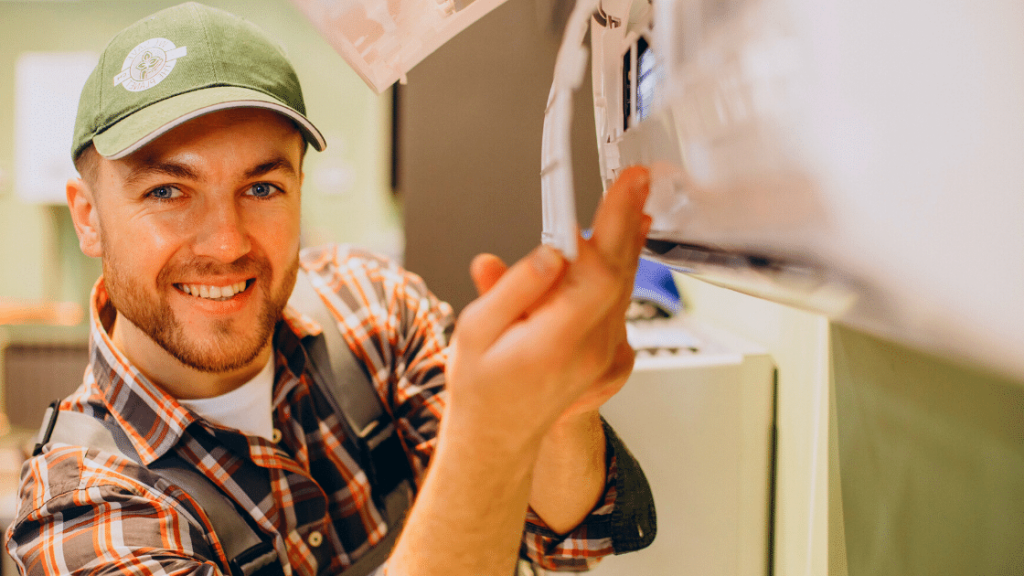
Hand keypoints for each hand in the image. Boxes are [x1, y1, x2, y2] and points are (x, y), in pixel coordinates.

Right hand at [444, 167, 650, 450]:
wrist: (497, 436)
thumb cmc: (481, 385)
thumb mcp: (476, 332)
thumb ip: (513, 288)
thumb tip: (550, 255)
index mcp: (555, 341)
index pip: (598, 271)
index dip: (614, 224)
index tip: (625, 187)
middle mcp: (589, 349)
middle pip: (619, 273)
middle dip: (628, 220)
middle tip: (637, 181)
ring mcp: (604, 355)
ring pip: (624, 288)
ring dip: (627, 244)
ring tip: (633, 205)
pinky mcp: (608, 356)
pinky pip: (619, 306)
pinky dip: (620, 274)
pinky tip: (618, 254)